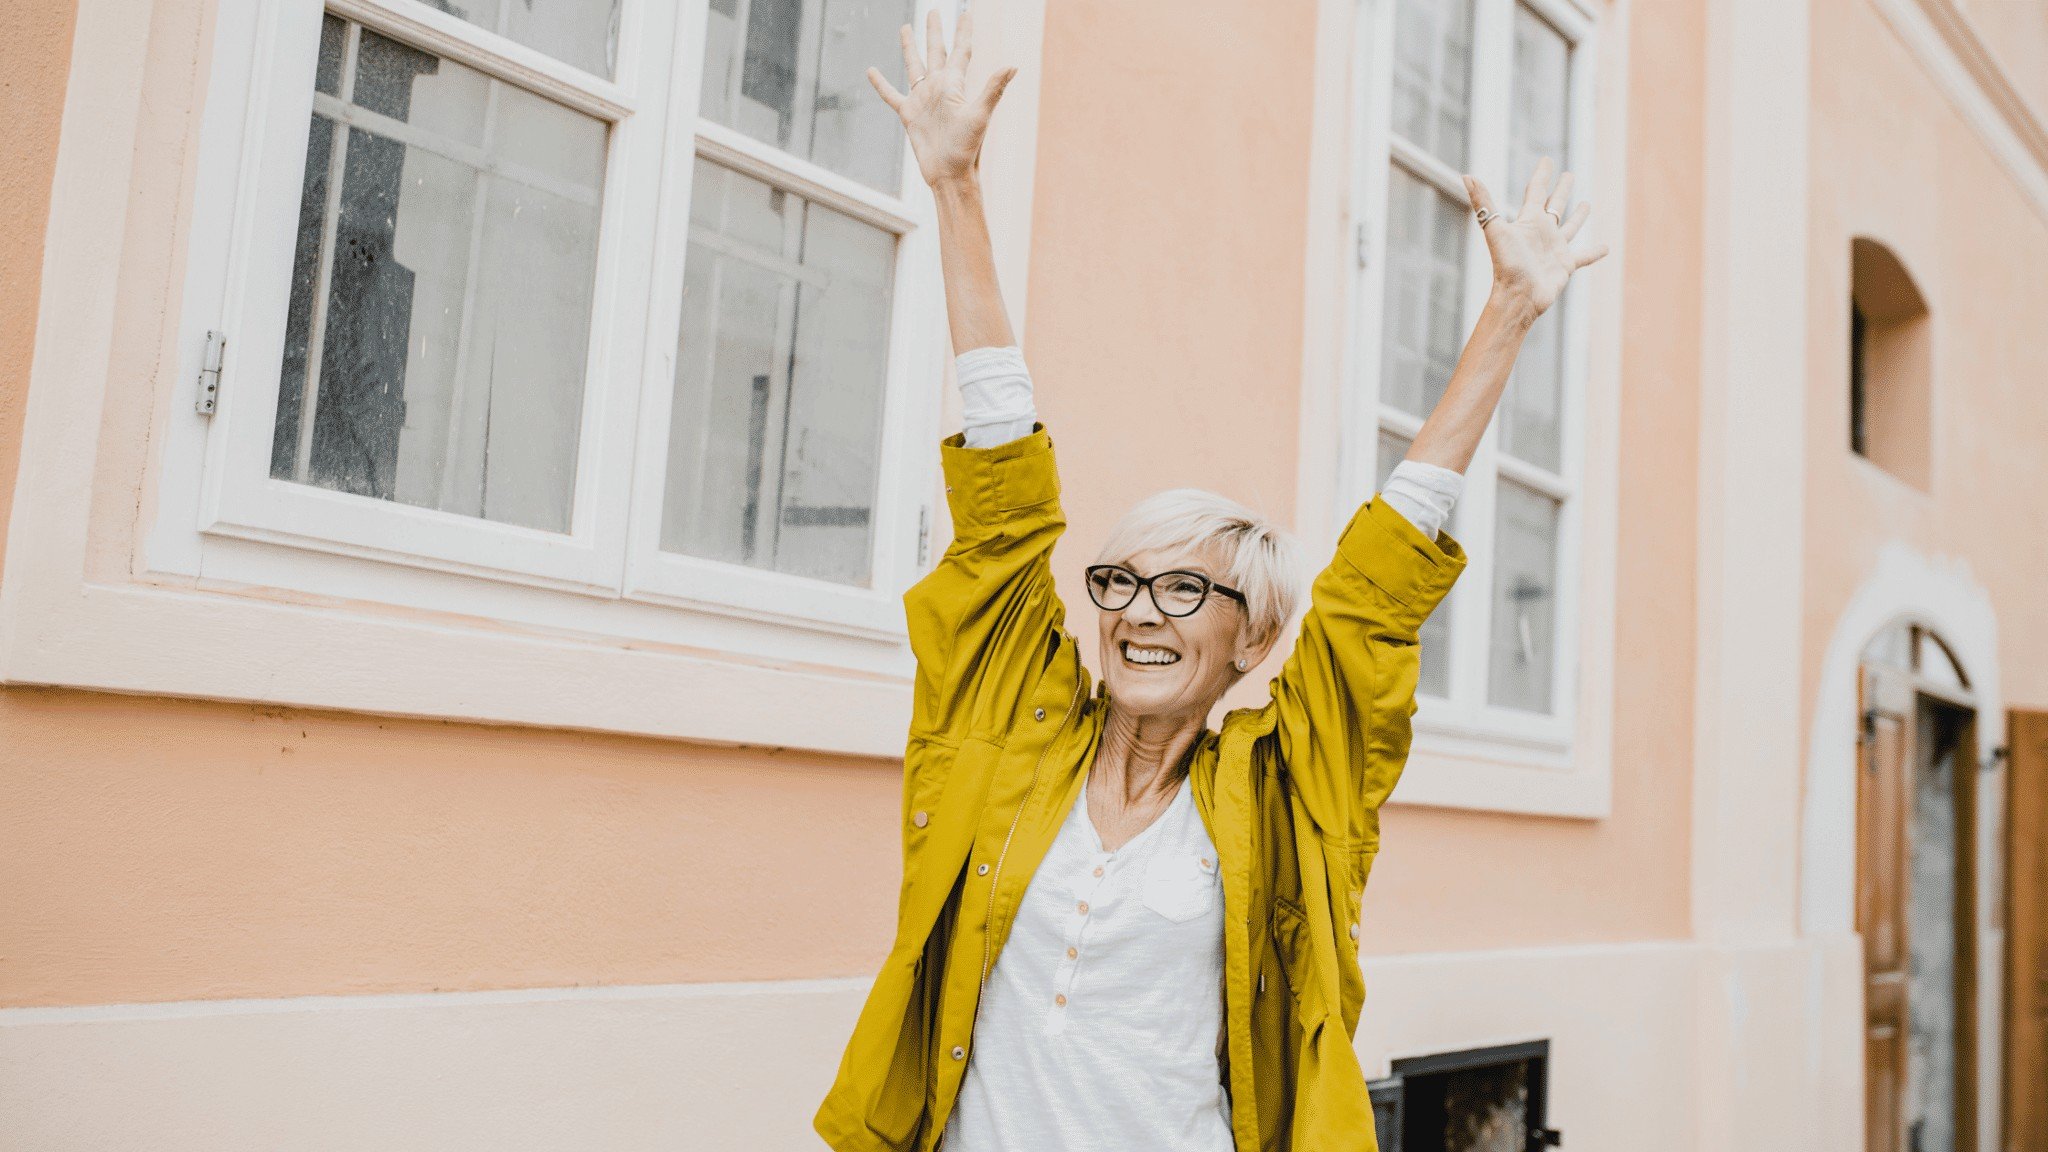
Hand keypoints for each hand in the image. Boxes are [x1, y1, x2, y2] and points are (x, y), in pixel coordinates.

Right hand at [868, 10, 1017, 188]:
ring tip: (905, 28)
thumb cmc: (967, 148)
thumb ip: (994, 89)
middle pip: (936, 51)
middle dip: (935, 31)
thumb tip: (1013, 65)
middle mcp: (939, 88)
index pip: (961, 51)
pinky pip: (891, 95)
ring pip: (914, 66)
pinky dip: (881, 84)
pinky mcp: (909, 114)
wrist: (949, 174)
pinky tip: (872, 71)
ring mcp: (923, 100)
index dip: (963, 30)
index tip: (966, 12)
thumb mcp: (980, 115)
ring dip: (910, 48)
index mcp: (955, 85)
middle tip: (933, 11)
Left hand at [1463, 158, 1606, 321]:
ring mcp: (1555, 248)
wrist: (1518, 295)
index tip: (1547, 160)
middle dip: (1561, 189)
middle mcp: (1542, 232)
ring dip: (1579, 216)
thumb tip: (1466, 175)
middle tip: (1569, 174)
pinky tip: (1606, 247)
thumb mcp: (1495, 229)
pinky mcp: (1566, 265)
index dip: (1542, 175)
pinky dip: (1594, 252)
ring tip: (1587, 204)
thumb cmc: (1507, 264)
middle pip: (1555, 205)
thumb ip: (1483, 202)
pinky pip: (1584, 256)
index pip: (1536, 191)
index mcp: (1528, 221)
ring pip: (1570, 227)